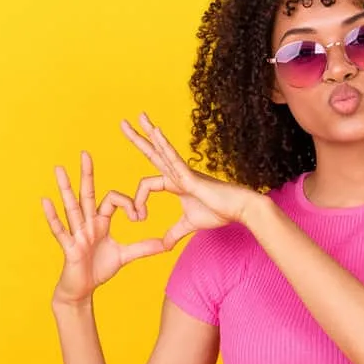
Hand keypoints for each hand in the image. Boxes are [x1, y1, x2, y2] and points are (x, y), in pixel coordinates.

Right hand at [42, 151, 165, 305]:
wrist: (82, 290)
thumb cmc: (98, 269)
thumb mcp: (124, 256)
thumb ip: (144, 248)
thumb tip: (166, 244)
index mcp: (100, 222)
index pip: (113, 201)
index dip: (128, 204)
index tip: (140, 216)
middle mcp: (86, 224)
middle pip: (87, 194)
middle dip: (87, 174)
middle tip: (85, 152)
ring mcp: (75, 234)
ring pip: (71, 207)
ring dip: (65, 188)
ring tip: (59, 169)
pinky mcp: (68, 247)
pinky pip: (60, 230)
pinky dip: (53, 216)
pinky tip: (46, 201)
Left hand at [120, 112, 259, 248]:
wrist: (240, 209)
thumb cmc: (219, 212)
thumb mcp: (189, 225)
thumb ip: (174, 233)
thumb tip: (163, 246)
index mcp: (175, 183)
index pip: (147, 185)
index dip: (138, 202)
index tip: (138, 218)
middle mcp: (178, 173)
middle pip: (152, 153)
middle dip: (137, 138)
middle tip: (123, 122)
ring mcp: (184, 172)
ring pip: (161, 150)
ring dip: (149, 133)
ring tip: (138, 116)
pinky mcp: (191, 176)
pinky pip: (174, 159)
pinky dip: (164, 146)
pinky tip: (156, 133)